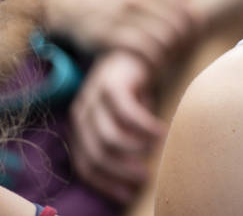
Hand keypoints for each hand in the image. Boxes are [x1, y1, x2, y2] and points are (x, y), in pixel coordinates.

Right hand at [44, 0, 197, 67]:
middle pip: (178, 23)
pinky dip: (156, 60)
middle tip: (188, 52)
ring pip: (163, 38)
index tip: (196, 36)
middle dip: (187, 41)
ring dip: (172, 52)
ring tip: (174, 59)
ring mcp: (121, 15)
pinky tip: (157, 64)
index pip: (186, 5)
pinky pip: (144, 51)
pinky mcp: (109, 36)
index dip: (196, 24)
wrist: (72, 6)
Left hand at [69, 50, 166, 205]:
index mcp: (81, 127)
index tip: (128, 194)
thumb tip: (133, 173)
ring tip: (154, 153)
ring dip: (133, 151)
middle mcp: (82, 113)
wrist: (143, 49)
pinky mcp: (113, 84)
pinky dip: (145, 127)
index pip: (85, 164)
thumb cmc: (136, 90)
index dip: (105, 183)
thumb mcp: (125, 120)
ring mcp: (95, 97)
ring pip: (109, 137)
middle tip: (144, 177)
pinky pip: (128, 113)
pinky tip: (161, 132)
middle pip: (96, 154)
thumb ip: (124, 141)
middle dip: (121, 171)